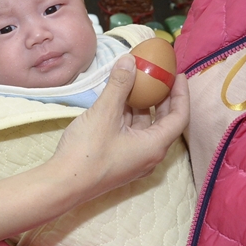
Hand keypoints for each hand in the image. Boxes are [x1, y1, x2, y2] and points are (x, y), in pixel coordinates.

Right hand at [46, 54, 189, 203]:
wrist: (63, 184)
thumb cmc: (87, 152)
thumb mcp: (105, 113)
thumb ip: (119, 85)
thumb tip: (130, 61)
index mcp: (154, 146)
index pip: (180, 116)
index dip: (181, 93)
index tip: (178, 74)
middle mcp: (149, 154)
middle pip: (164, 121)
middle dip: (163, 97)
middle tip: (159, 75)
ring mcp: (134, 158)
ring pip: (145, 127)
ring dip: (142, 104)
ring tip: (136, 81)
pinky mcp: (119, 159)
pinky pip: (131, 133)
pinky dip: (128, 115)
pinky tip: (117, 99)